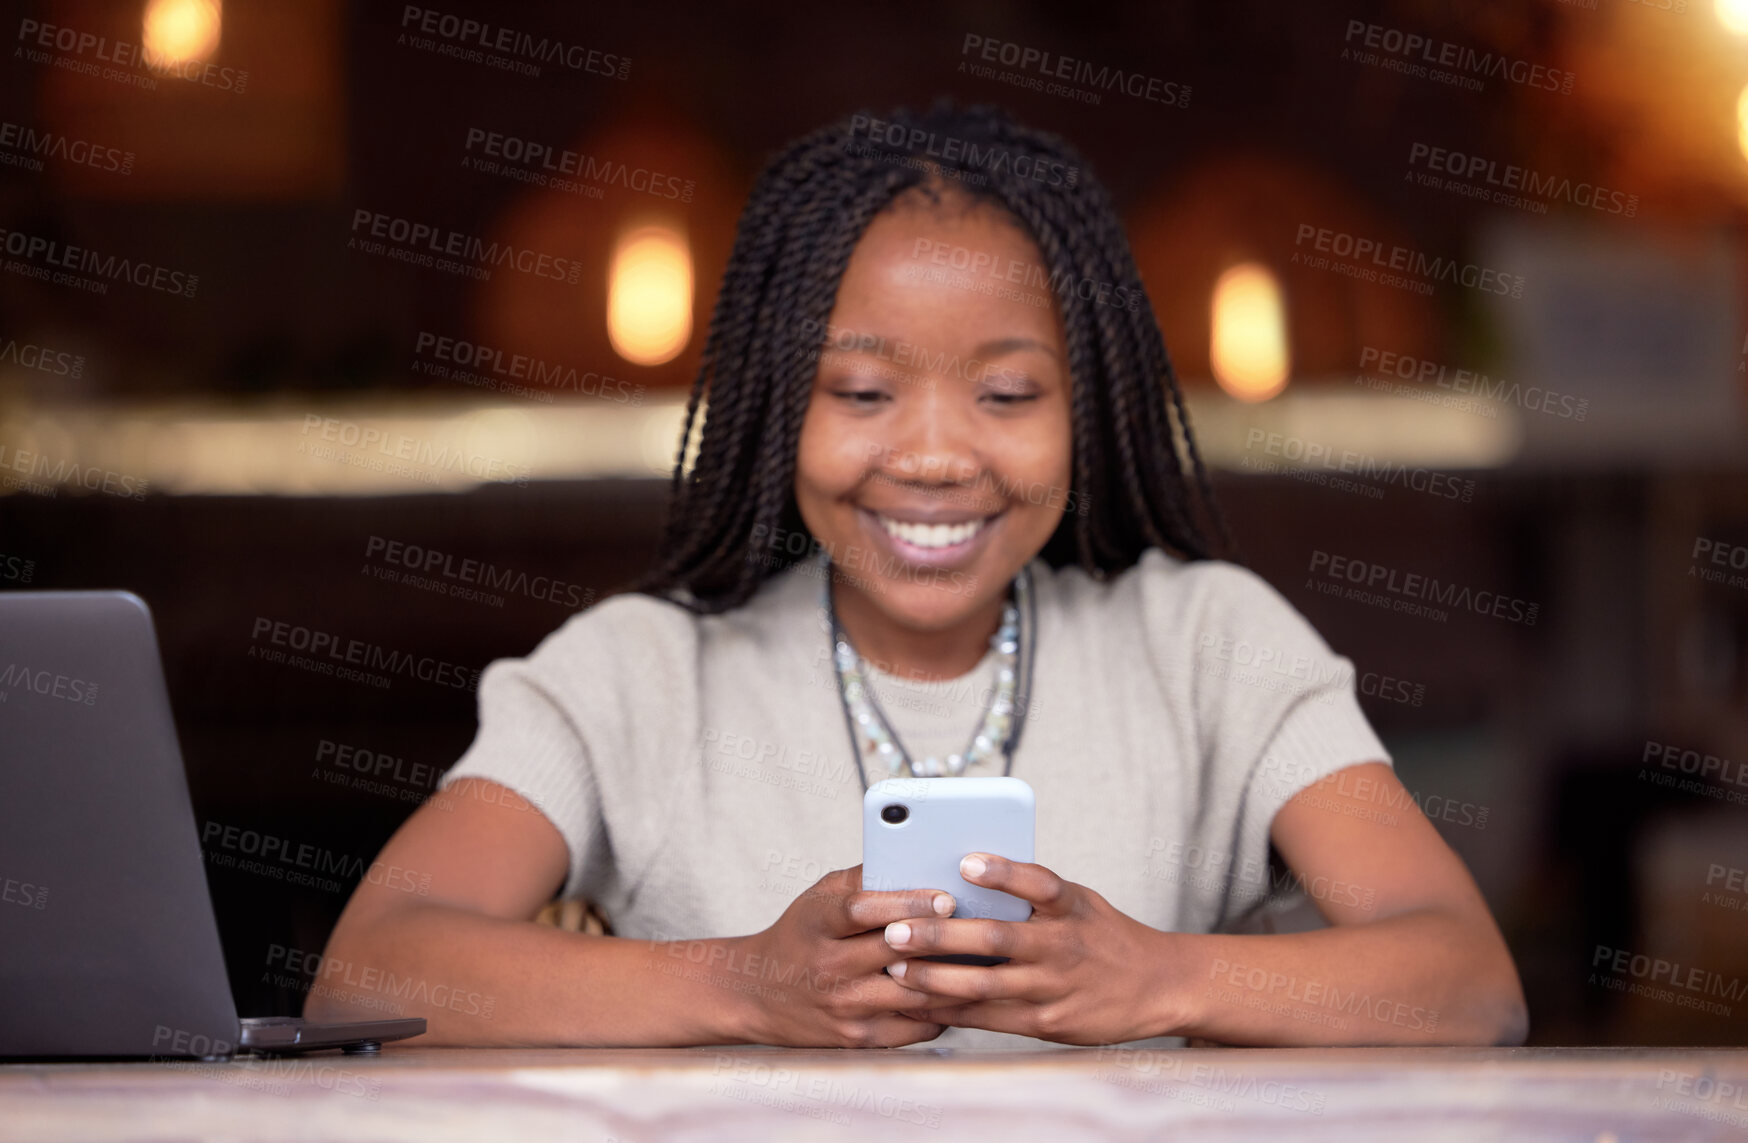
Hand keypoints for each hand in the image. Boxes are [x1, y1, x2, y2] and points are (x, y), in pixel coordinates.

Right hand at [730, 865, 967, 1046]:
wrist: (758, 993)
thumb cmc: (802, 934)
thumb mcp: (819, 897)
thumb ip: (862, 879)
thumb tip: (914, 859)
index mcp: (817, 923)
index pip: (862, 910)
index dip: (906, 903)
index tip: (945, 898)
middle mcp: (828, 967)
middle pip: (894, 952)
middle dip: (941, 939)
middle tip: (980, 927)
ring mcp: (843, 1006)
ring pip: (912, 993)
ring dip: (951, 978)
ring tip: (983, 961)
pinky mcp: (857, 1038)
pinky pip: (912, 1027)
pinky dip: (941, 1010)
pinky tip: (959, 994)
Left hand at [879, 853, 1178, 1044]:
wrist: (1157, 986)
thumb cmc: (1103, 935)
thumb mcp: (1080, 902)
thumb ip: (1033, 894)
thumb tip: (962, 876)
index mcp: (1071, 906)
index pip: (1039, 883)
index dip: (1003, 872)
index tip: (966, 862)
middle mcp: (1063, 945)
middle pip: (996, 938)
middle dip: (940, 934)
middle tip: (896, 930)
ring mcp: (1054, 987)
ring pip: (985, 983)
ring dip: (935, 977)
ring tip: (895, 968)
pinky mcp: (1047, 1023)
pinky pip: (990, 1017)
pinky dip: (951, 1010)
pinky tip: (919, 1003)